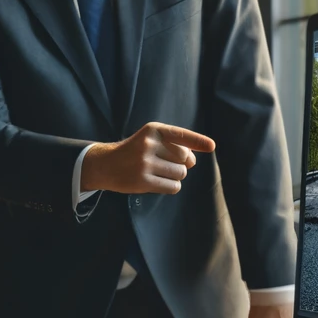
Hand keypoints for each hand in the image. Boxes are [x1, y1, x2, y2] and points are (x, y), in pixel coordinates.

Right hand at [81, 122, 216, 194]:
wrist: (106, 165)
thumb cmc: (134, 151)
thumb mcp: (150, 139)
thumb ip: (173, 145)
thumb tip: (194, 161)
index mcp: (153, 130)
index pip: (180, 135)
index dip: (198, 141)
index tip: (211, 146)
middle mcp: (149, 144)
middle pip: (185, 158)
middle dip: (183, 163)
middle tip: (167, 164)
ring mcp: (145, 163)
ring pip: (181, 173)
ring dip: (176, 176)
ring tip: (160, 173)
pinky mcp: (143, 181)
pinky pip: (174, 186)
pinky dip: (172, 186)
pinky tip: (159, 182)